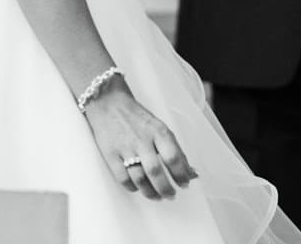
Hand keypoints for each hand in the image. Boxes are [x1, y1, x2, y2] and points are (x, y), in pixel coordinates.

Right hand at [83, 76, 196, 199]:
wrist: (109, 104)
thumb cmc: (138, 118)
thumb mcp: (160, 127)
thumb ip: (175, 149)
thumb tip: (191, 172)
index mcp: (158, 131)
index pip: (173, 157)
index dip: (181, 174)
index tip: (185, 184)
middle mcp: (143, 140)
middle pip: (156, 171)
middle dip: (166, 188)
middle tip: (171, 195)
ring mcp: (126, 148)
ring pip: (140, 178)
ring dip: (150, 192)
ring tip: (156, 196)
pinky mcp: (111, 154)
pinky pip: (123, 178)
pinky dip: (132, 187)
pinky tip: (138, 188)